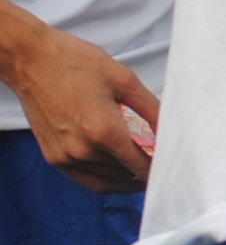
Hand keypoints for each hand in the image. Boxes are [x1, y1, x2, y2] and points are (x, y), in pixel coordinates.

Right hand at [0, 16, 158, 193]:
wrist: (32, 61)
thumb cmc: (76, 64)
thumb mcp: (125, 80)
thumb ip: (151, 109)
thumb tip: (170, 130)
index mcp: (102, 132)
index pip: (140, 166)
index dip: (160, 170)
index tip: (174, 166)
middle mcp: (81, 151)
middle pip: (125, 175)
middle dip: (146, 171)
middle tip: (164, 162)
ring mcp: (64, 158)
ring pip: (106, 182)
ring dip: (127, 178)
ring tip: (145, 165)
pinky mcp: (53, 158)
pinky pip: (86, 179)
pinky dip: (106, 179)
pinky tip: (120, 167)